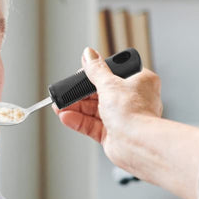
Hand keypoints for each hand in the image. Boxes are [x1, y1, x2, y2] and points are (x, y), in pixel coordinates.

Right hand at [55, 47, 162, 166]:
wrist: (137, 144)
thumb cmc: (134, 113)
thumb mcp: (110, 84)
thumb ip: (96, 70)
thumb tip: (89, 54)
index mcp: (140, 83)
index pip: (114, 75)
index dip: (96, 75)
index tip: (80, 76)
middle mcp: (133, 101)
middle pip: (101, 94)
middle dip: (80, 95)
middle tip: (64, 93)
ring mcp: (122, 119)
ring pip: (95, 111)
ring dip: (76, 108)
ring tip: (59, 106)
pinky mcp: (113, 135)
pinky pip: (93, 126)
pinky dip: (79, 121)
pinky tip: (66, 117)